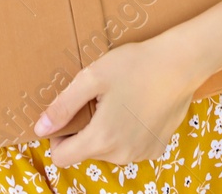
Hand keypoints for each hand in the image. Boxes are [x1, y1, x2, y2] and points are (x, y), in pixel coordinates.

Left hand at [31, 36, 204, 167]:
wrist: (181, 63)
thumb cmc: (135, 65)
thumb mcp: (92, 78)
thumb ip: (63, 106)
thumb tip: (40, 129)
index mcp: (102, 138)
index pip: (62, 158)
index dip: (57, 138)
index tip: (68, 115)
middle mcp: (121, 154)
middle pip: (86, 152)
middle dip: (85, 129)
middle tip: (97, 100)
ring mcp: (141, 154)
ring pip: (108, 150)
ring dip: (106, 131)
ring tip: (119, 101)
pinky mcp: (156, 148)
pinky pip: (130, 147)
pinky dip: (127, 133)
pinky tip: (136, 108)